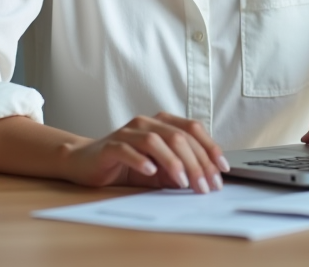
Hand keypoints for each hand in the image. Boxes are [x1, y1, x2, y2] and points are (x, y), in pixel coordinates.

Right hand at [61, 112, 229, 192]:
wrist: (87, 163)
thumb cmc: (126, 165)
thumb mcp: (159, 170)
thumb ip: (180, 170)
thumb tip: (206, 181)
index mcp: (162, 123)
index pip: (192, 130)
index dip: (209, 148)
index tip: (221, 170)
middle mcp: (147, 122)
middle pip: (178, 137)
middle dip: (196, 163)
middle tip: (205, 186)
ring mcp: (128, 132)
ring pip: (156, 140)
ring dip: (173, 162)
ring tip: (184, 182)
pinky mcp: (111, 145)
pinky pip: (128, 149)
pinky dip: (141, 160)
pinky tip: (151, 172)